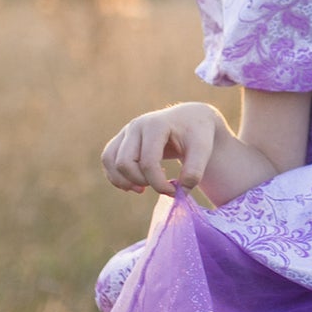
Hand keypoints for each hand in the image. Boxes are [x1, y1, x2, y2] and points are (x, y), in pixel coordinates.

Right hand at [101, 102, 222, 195]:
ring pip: (110, 160)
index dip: (159, 183)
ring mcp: (126, 131)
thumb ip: (195, 171)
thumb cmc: (197, 134)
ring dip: (124, 180)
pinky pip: (108, 160)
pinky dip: (116, 176)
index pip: (148, 163)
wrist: (189, 119)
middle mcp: (136, 126)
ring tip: (144, 189)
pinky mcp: (121, 139)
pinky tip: (135, 185)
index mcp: (155, 125)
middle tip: (162, 186)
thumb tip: (179, 192)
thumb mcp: (203, 150)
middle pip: (124, 163)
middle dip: (142, 182)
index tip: (175, 190)